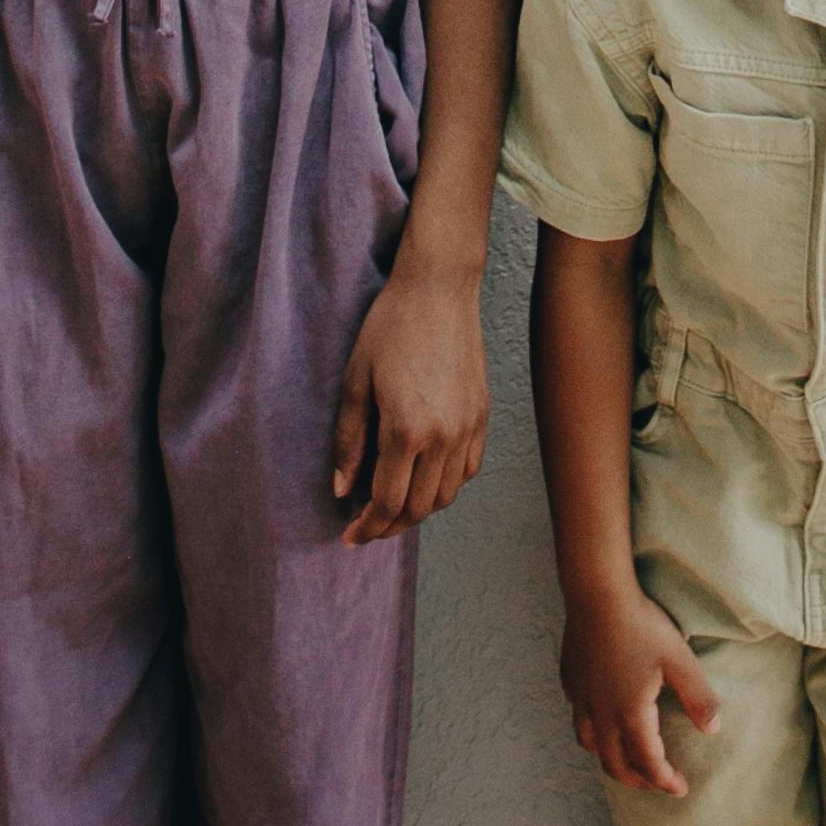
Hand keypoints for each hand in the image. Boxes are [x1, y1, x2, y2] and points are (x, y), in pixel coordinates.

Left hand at [330, 251, 489, 541]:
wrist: (438, 289)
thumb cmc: (390, 328)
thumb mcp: (356, 381)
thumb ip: (349, 441)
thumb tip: (342, 490)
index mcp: (406, 430)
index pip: (387, 502)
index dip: (368, 527)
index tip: (351, 537)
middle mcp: (443, 437)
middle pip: (419, 508)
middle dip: (390, 525)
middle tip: (368, 526)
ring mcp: (468, 428)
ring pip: (446, 495)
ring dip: (419, 509)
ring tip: (394, 505)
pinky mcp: (483, 416)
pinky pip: (468, 470)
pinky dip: (447, 485)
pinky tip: (426, 478)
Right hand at [559, 575, 721, 795]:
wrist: (596, 592)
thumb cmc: (641, 624)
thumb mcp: (680, 660)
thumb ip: (699, 698)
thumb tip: (713, 730)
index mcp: (629, 715)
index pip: (648, 764)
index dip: (666, 782)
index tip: (681, 788)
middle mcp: (600, 715)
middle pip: (616, 765)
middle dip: (639, 781)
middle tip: (658, 783)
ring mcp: (580, 698)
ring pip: (591, 746)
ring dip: (612, 761)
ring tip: (628, 759)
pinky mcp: (570, 680)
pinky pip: (579, 720)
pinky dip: (594, 732)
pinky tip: (603, 719)